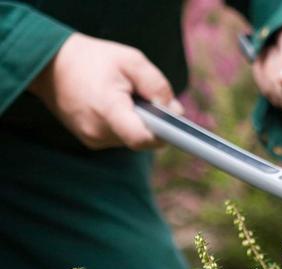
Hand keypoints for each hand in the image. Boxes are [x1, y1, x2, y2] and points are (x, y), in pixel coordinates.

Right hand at [28, 33, 182, 149]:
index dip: (164, 133)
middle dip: (152, 122)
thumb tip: (175, 111)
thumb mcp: (132, 61)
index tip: (173, 122)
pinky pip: (120, 137)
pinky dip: (125, 123)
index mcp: (108, 111)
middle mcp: (98, 132)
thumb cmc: (93, 60)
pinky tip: (116, 104)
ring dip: (138, 121)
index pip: (142, 139)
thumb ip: (158, 85)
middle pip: (142, 139)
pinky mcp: (90, 141)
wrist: (51, 66)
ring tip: (125, 97)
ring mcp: (92, 139)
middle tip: (145, 97)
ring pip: (132, 138)